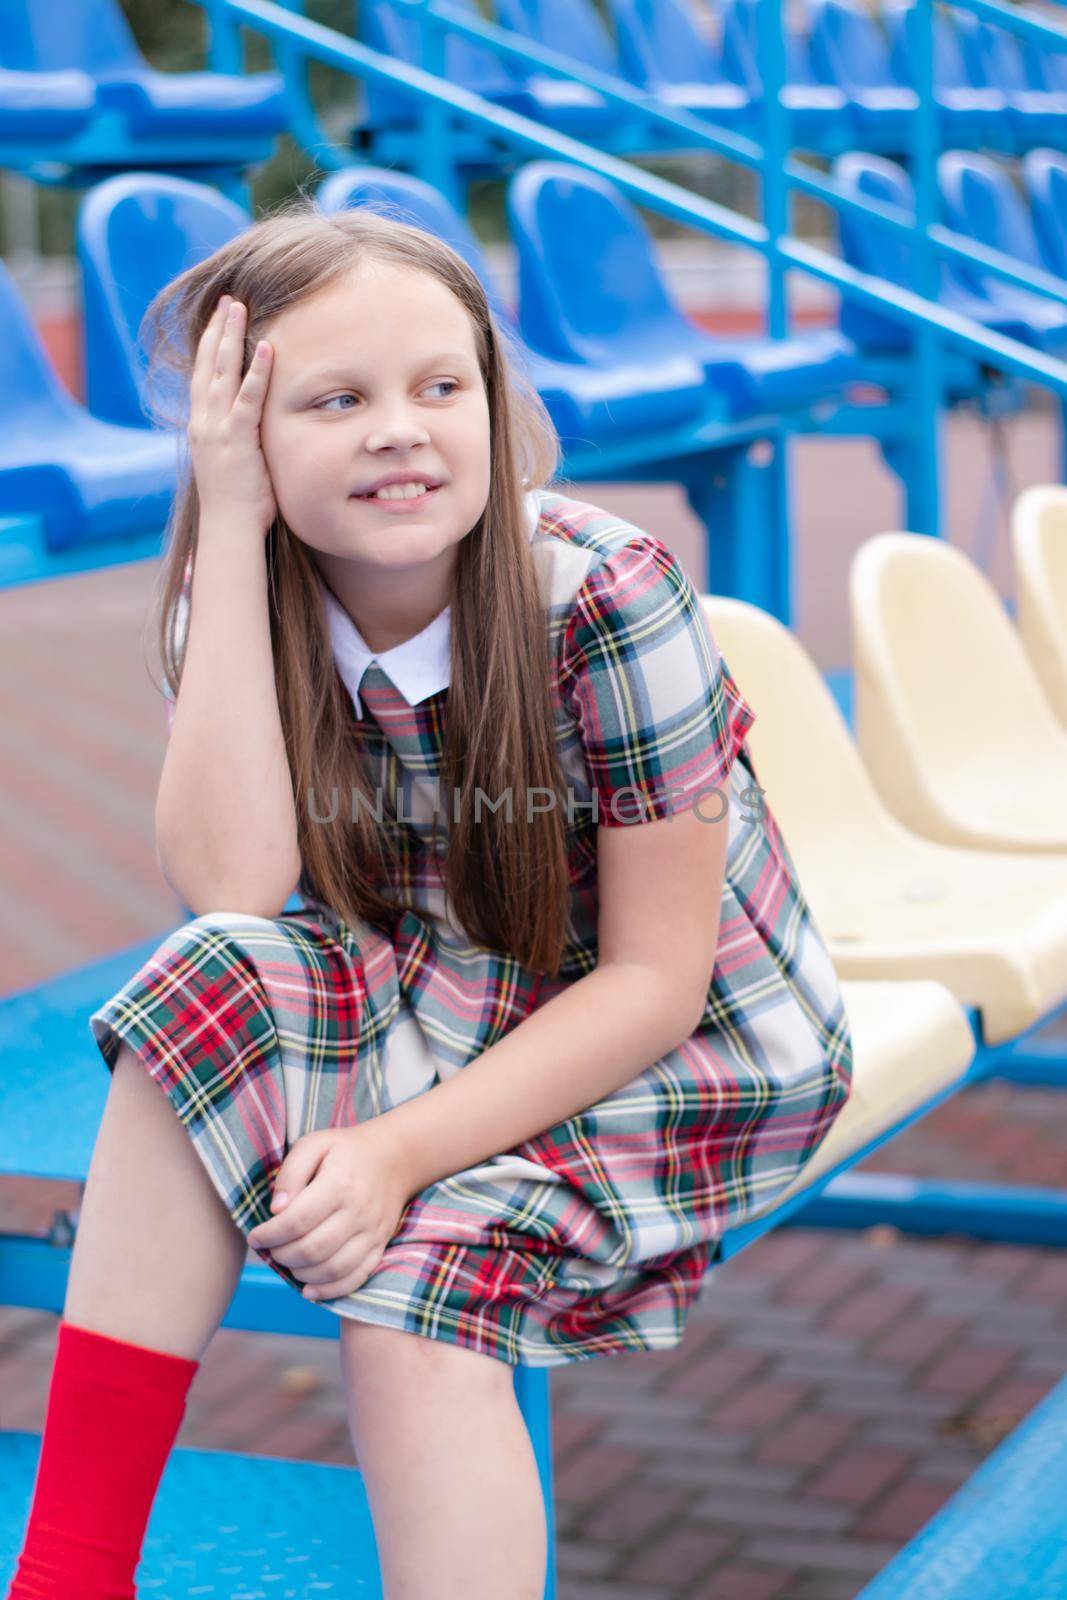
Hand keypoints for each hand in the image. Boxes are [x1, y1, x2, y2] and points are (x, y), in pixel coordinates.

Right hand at [188, 294, 275, 535]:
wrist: (229, 528)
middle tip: (227, 300)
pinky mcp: (236, 439)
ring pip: (222, 373)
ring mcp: (217, 429)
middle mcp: (204, 421)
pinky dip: (257, 372)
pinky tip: (266, 348)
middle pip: (208, 365)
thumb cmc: (238, 502)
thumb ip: (239, 437)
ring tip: (238, 308)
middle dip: (216, 330)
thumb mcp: (234, 461)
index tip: (217, 319)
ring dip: (231, 338)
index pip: (203, 375)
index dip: (209, 345)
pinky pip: (247, 399)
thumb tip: (254, 425)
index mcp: (202, 425)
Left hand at [247, 1120, 412, 1301]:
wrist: (394, 1157)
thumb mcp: (314, 1144)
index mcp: (339, 1184)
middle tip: (270, 1249)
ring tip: (287, 1262)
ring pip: (332, 1268)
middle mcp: (358, 1211)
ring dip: (301, 1274)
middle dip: (281, 1255)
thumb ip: (291, 1173)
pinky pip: (356, 1277)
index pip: (297, 1221)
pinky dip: (330, 1291)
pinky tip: (309, 1290)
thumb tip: (276, 1210)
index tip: (255, 1237)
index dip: (270, 1235)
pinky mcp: (380, 1245)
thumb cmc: (346, 1150)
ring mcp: (372, 1232)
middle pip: (312, 1249)